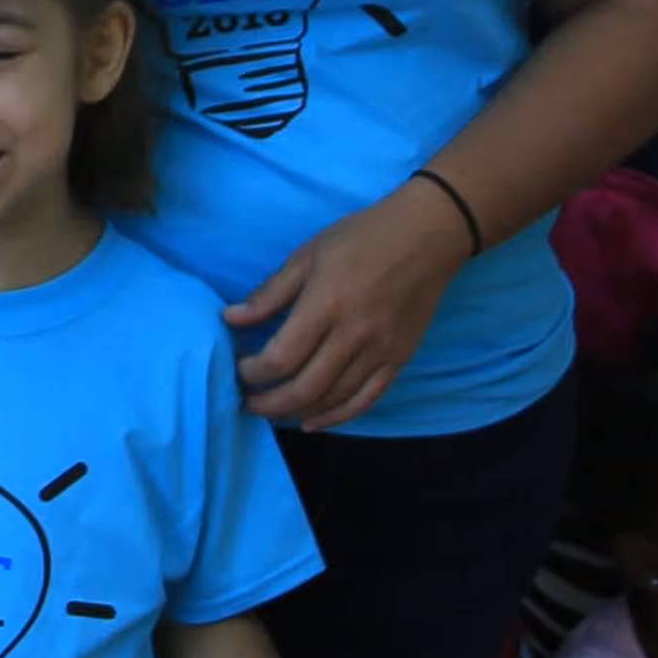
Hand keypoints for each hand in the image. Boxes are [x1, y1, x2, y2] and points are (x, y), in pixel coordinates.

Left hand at [226, 175, 472, 430]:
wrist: (428, 236)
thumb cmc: (361, 238)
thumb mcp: (308, 255)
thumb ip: (270, 293)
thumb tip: (230, 319)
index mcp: (326, 305)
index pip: (281, 358)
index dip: (253, 373)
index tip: (239, 368)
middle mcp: (353, 336)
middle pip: (304, 388)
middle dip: (269, 403)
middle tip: (247, 402)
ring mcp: (380, 352)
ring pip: (333, 400)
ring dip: (297, 412)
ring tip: (273, 411)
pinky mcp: (399, 360)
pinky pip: (365, 400)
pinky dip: (336, 417)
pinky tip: (312, 421)